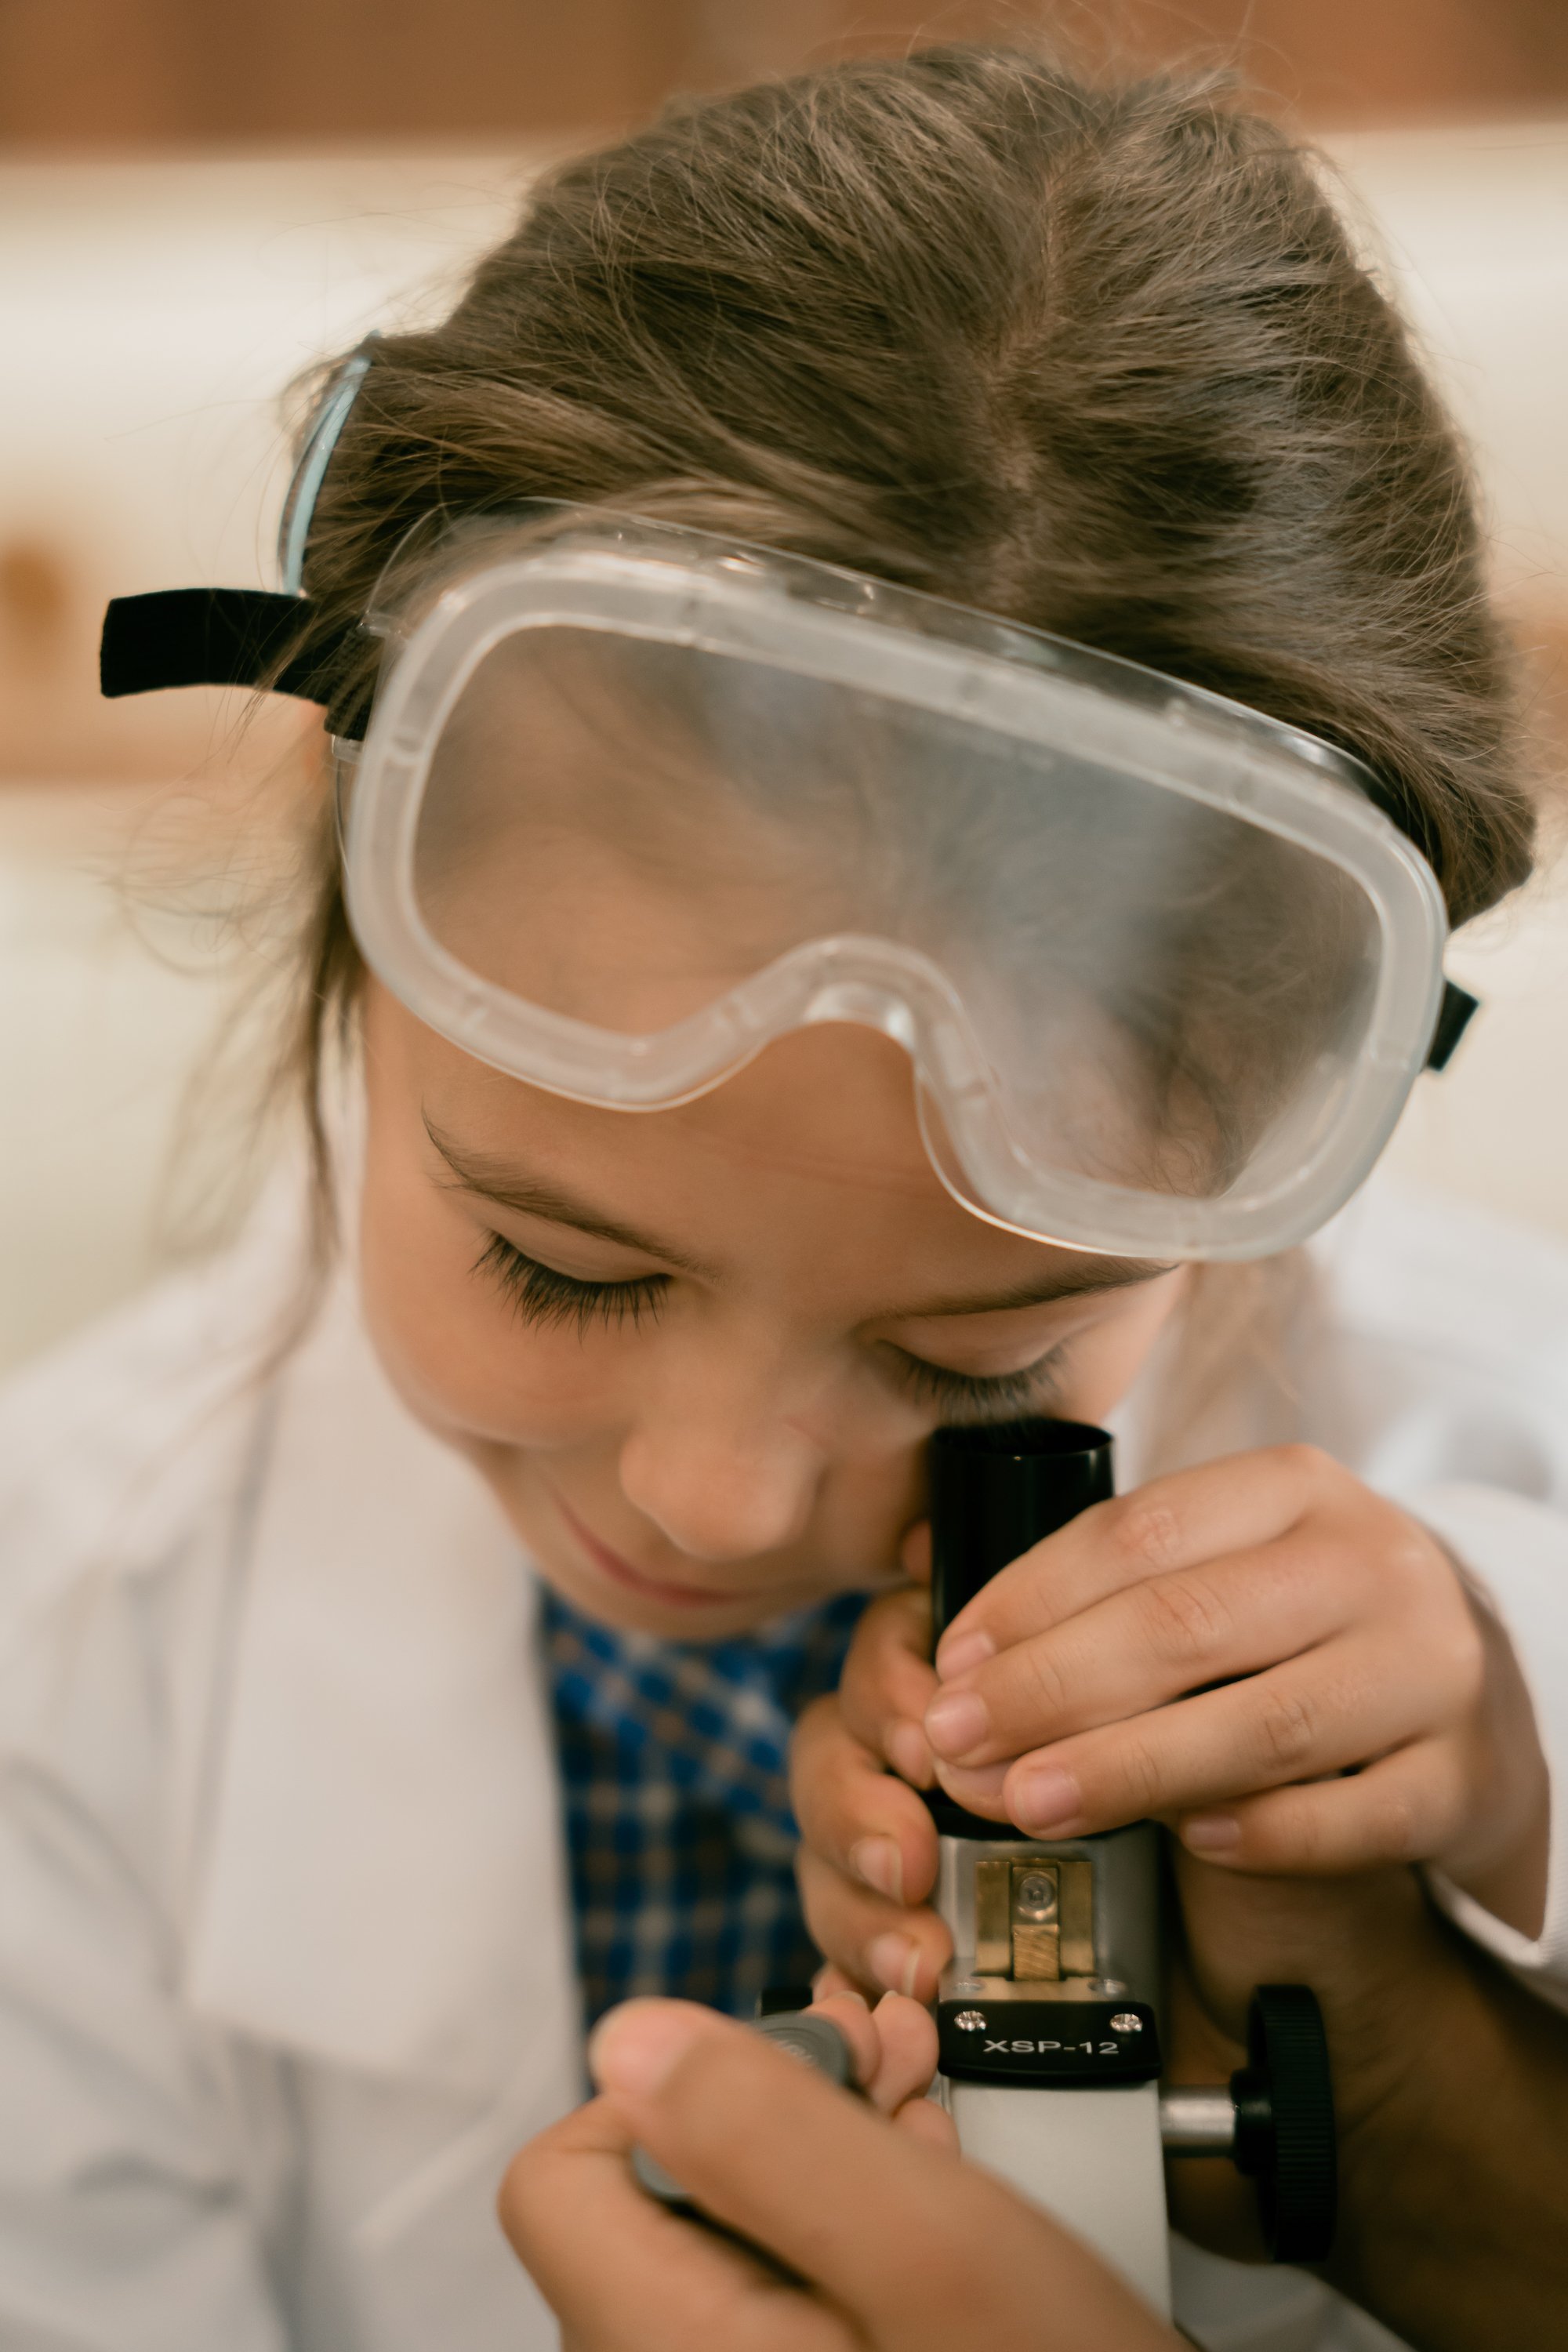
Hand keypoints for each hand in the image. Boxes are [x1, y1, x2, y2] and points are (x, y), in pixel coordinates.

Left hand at [498, 1990, 1180, 2351]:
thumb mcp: (934, 2251)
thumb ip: (769, 2133)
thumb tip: (631, 2039)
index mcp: (664, 2351)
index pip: (558, 2177)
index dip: (672, 2092)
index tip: (791, 2081)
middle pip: (656, 2200)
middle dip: (783, 2115)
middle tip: (898, 2083)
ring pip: (727, 2248)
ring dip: (828, 2170)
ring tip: (931, 2140)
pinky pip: (777, 2306)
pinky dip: (849, 2247)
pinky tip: (933, 2231)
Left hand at [792, 1445, 1548, 1998]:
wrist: (1462, 1692)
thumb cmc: (1297, 1623)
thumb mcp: (1222, 1561)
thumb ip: (1102, 1575)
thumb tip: (917, 1566)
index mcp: (1291, 1488)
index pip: (1138, 1533)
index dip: (1029, 1600)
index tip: (949, 1665)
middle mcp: (1369, 1562)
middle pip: (1186, 1624)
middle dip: (1051, 1689)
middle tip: (956, 1743)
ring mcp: (1427, 1668)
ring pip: (1264, 1723)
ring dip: (1128, 1768)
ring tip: (1026, 1803)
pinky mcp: (1462, 1776)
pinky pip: (1352, 1816)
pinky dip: (1264, 1832)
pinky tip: (1186, 1842)